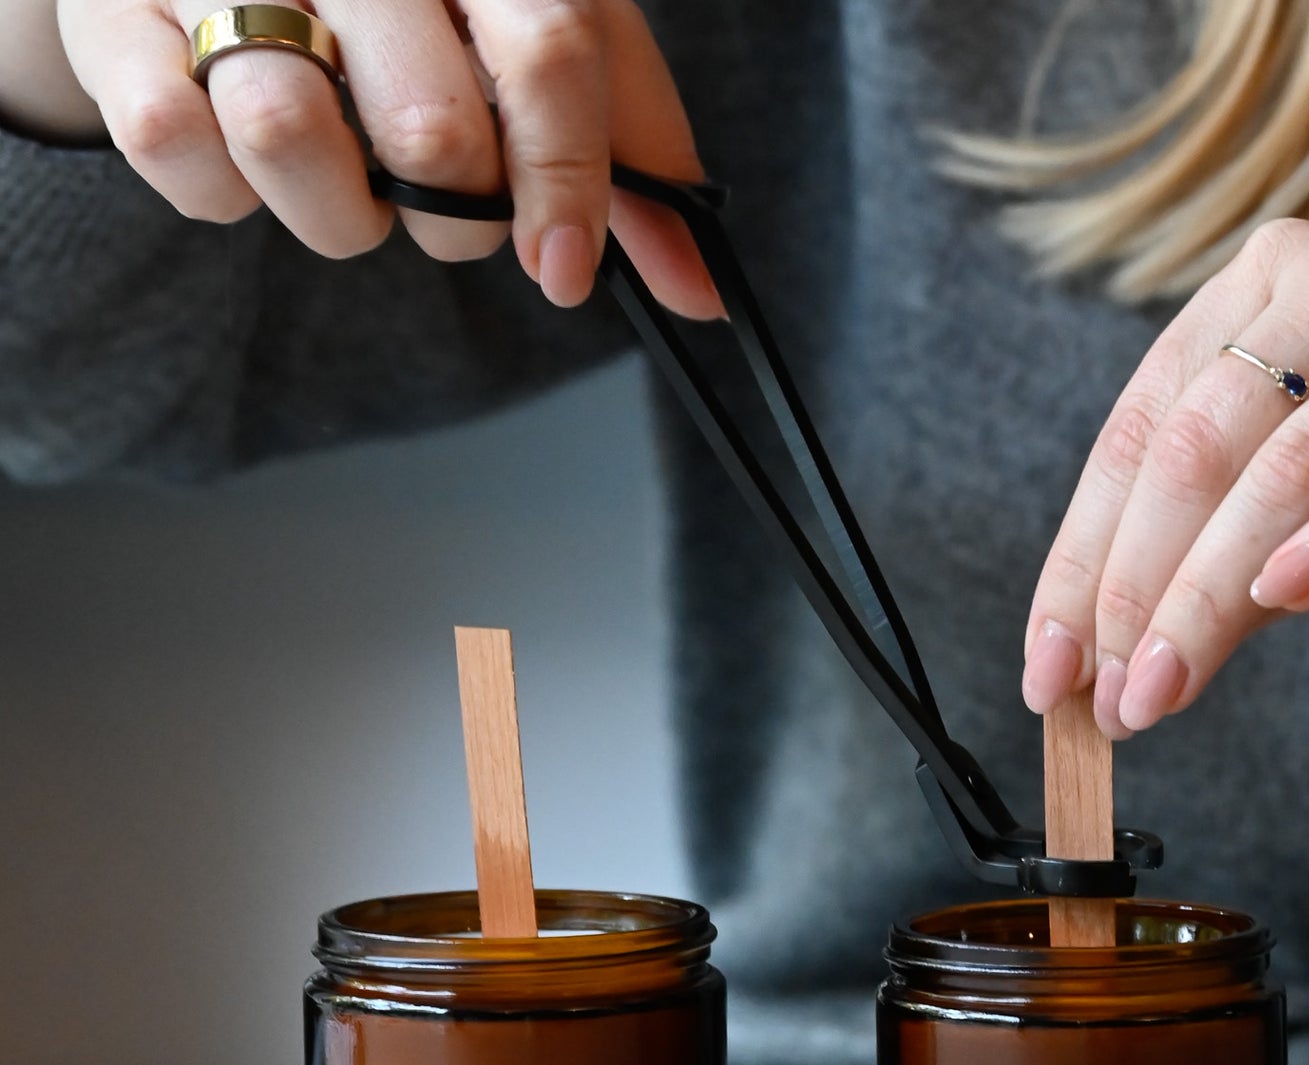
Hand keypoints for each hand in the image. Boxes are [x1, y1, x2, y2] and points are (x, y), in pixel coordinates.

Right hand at [31, 0, 714, 312]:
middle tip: (434, 193)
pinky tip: (241, 150)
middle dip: (449, 212)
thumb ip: (623, 151)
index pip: (552, 54)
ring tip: (339, 173)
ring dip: (336, 215)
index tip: (563, 271)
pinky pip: (176, 153)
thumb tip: (704, 297)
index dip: (570, 184)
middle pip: (431, 127)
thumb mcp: (536, 27)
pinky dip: (223, 196)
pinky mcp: (109, 4)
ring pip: (294, 140)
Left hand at [1022, 219, 1308, 765]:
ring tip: (1162, 688)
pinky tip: (1286, 596)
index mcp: (1272, 287)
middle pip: (1196, 446)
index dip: (1079, 559)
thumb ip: (1227, 563)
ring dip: (1209, 593)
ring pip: (1291, 462)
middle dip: (1132, 588)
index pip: (1139, 432)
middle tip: (1107, 700)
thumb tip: (1118, 661)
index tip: (1048, 670)